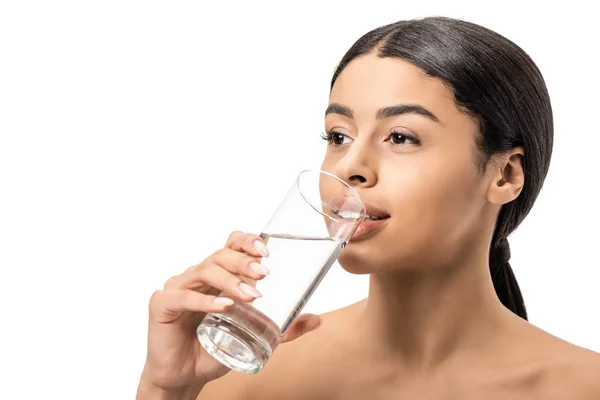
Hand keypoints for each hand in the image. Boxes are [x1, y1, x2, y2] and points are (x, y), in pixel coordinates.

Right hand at [137, 231, 321, 397]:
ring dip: (230, 281)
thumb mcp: (254, 336)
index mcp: (217, 275)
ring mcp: (178, 287)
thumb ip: (283, 328)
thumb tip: (317, 319)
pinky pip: (183, 296)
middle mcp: (197, 275)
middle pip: (220, 255)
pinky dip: (204, 300)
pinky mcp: (162, 304)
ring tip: (251, 296)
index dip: (246, 241)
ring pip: (204, 270)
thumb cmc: (214, 348)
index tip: (265, 250)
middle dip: (244, 262)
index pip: (231, 245)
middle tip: (265, 274)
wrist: (185, 377)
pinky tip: (224, 306)